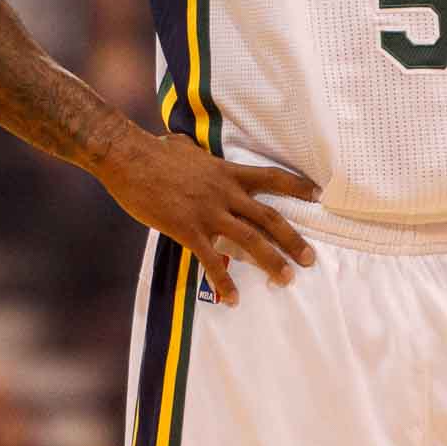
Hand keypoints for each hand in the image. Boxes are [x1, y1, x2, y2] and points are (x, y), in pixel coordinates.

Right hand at [96, 131, 319, 305]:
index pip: (270, 177)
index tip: (317, 194)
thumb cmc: (152, 151)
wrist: (129, 158)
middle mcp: (224, 192)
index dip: (295, 186)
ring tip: (286, 280)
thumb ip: (196, 153)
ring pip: (250, 240)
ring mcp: (208, 212)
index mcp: (226, 172)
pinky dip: (223, 281)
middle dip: (292, 238)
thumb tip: (188, 147)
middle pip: (268, 217)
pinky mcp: (188, 228)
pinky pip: (211, 260)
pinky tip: (231, 298)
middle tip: (309, 259)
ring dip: (270, 261)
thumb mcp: (184, 148)